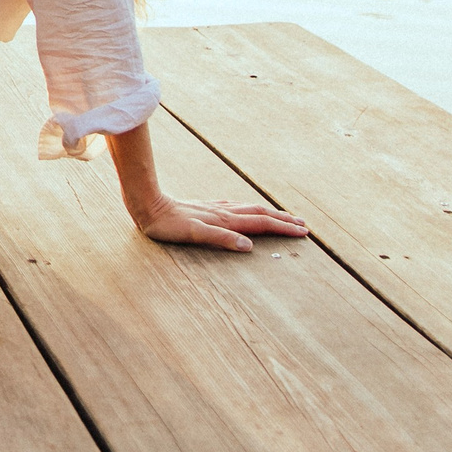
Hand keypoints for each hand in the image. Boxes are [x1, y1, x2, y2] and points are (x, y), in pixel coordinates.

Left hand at [133, 193, 308, 251]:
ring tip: (284, 216)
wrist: (148, 205)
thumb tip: (249, 247)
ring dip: (270, 213)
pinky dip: (251, 210)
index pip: (261, 223)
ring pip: (250, 209)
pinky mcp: (207, 207)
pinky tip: (248, 210)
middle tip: (303, 225)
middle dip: (283, 220)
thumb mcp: (193, 234)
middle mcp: (224, 212)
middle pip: (261, 214)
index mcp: (225, 220)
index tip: (303, 232)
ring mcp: (216, 208)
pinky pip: (237, 207)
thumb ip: (221, 238)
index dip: (283, 228)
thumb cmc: (168, 225)